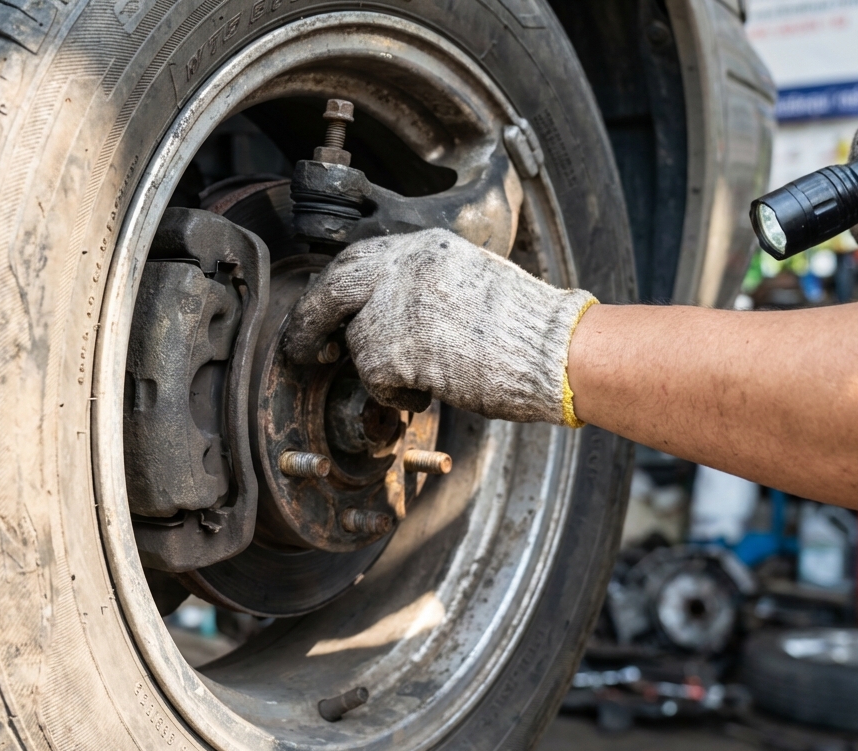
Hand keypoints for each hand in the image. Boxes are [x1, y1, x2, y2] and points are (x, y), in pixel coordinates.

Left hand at [282, 229, 597, 425]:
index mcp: (425, 248)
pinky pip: (373, 379)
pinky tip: (427, 393)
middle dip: (309, 322)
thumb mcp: (468, 280)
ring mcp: (398, 305)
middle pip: (333, 289)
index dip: (332, 290)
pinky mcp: (397, 347)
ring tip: (420, 379)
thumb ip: (421, 286)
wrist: (555, 349)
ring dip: (377, 369)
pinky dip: (393, 395)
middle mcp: (406, 268)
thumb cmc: (525, 328)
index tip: (322, 312)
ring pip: (357, 342)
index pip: (357, 259)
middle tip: (302, 350)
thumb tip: (380, 312)